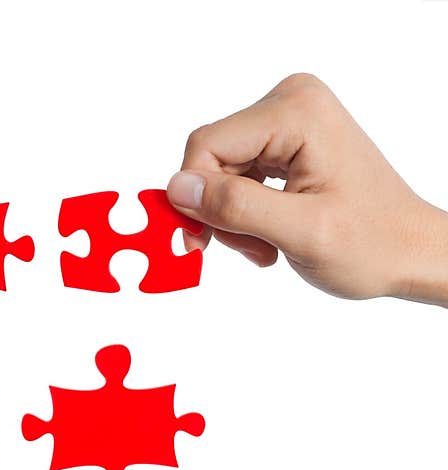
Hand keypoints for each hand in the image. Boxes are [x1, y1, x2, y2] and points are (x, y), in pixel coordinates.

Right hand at [166, 73, 447, 304]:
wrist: (408, 250)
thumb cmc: (372, 243)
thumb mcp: (301, 233)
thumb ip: (238, 207)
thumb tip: (177, 188)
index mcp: (297, 112)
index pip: (206, 145)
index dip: (194, 198)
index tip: (202, 244)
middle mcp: (290, 103)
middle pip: (210, 158)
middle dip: (218, 212)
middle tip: (250, 250)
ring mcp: (287, 119)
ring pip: (217, 171)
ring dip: (231, 218)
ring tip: (264, 247)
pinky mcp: (283, 139)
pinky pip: (234, 175)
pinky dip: (242, 213)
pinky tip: (267, 234)